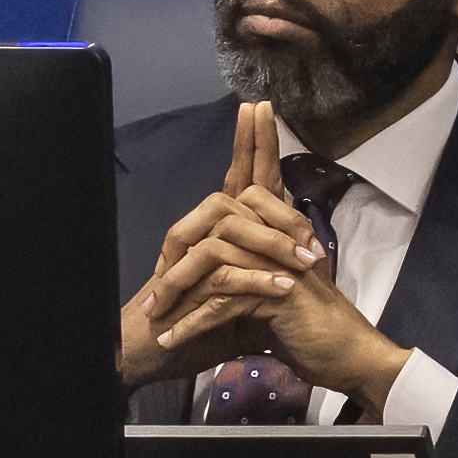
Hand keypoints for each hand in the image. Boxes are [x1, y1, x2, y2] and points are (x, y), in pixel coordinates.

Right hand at [115, 104, 291, 379]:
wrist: (149, 351)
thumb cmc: (192, 324)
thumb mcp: (243, 299)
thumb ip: (268, 278)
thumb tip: (305, 268)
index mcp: (216, 232)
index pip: (237, 178)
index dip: (249, 144)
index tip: (260, 106)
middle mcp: (199, 234)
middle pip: (238, 196)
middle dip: (279, 210)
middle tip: (308, 221)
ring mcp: (188, 257)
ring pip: (232, 230)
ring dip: (274, 247)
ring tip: (307, 267)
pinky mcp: (184, 286)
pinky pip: (225, 275)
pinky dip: (257, 283)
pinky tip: (283, 290)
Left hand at [170, 174, 393, 398]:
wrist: (350, 358)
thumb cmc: (312, 332)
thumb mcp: (270, 297)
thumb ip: (243, 278)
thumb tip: (200, 279)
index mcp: (277, 234)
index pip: (227, 206)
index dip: (191, 231)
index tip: (166, 264)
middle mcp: (278, 241)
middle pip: (213, 226)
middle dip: (175, 258)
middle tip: (153, 295)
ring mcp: (279, 264)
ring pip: (212, 261)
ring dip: (176, 291)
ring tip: (156, 318)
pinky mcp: (279, 295)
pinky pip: (222, 302)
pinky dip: (191, 323)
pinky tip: (173, 338)